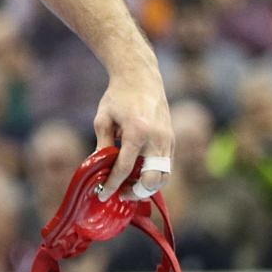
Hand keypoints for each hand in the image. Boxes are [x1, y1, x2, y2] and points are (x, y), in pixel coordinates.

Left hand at [93, 62, 173, 200]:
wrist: (140, 76)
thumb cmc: (118, 96)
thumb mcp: (103, 119)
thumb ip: (102, 146)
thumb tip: (100, 170)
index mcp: (136, 133)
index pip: (125, 169)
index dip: (113, 185)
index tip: (103, 194)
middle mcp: (156, 139)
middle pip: (152, 180)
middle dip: (136, 192)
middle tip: (120, 194)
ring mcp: (168, 140)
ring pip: (164, 176)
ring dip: (148, 186)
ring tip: (130, 187)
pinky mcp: (172, 139)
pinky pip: (166, 165)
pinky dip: (154, 174)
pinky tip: (139, 174)